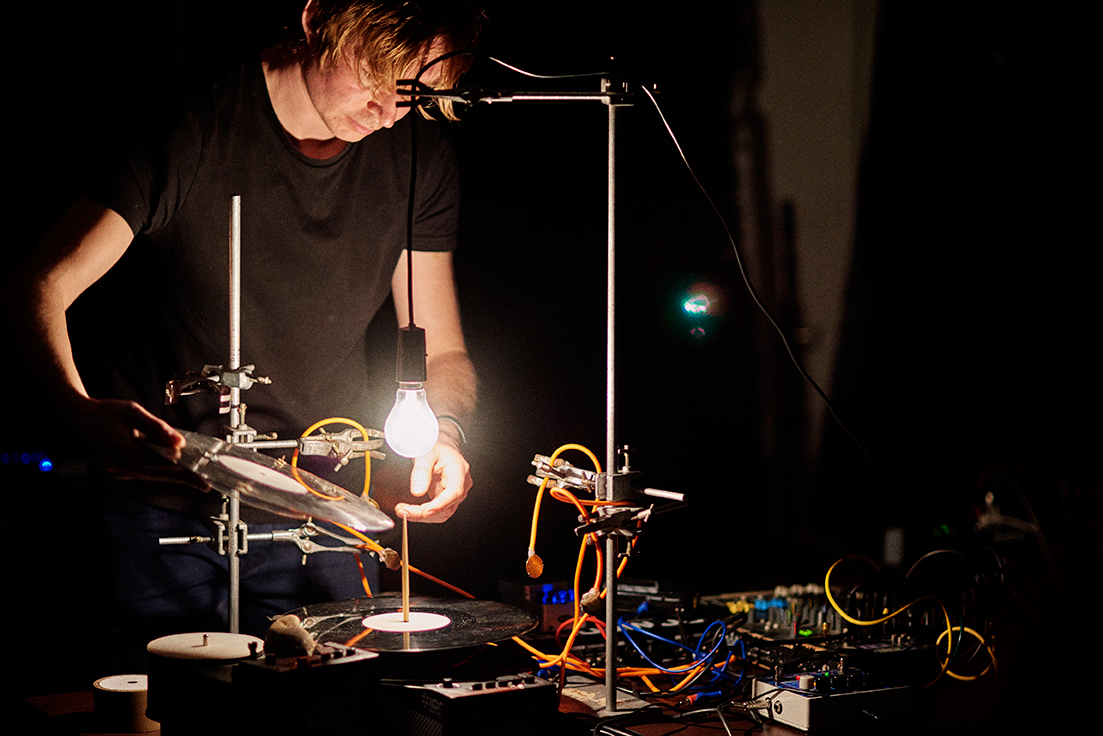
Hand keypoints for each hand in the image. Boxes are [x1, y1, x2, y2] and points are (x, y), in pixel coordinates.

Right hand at [70, 396, 207, 489]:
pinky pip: (143, 474)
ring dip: (174, 477)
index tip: (203, 480)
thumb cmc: (101, 412)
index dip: (186, 475)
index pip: (164, 468)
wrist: (73, 418)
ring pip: (152, 476)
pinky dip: (159, 472)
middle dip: (185, 480)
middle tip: (206, 483)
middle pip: (161, 476)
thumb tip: (179, 443)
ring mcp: (118, 472)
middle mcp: (122, 468)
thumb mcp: (130, 412)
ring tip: (196, 478)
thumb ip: (156, 428)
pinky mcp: (117, 471)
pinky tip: (173, 469)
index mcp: (126, 454)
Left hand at [394, 437, 471, 522]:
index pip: (455, 491)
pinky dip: (423, 514)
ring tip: (404, 511)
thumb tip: (417, 492)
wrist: (440, 445)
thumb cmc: (436, 445)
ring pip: (443, 513)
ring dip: (423, 516)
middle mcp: (461, 484)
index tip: (425, 511)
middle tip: (404, 511)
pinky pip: (438, 511)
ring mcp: (455, 493)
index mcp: (459, 470)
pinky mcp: (447, 499)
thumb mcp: (425, 453)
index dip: (441, 504)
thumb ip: (421, 471)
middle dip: (425, 513)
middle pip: (448, 506)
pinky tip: (411, 511)